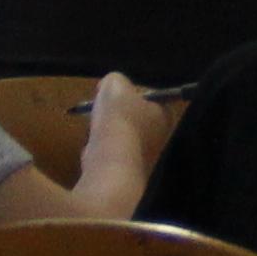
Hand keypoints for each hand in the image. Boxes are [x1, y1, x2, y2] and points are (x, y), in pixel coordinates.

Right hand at [80, 71, 170, 196]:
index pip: (147, 97)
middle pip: (132, 118)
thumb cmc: (118, 119)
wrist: (111, 164)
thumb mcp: (114, 85)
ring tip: (94, 131)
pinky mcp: (125, 175)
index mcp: (165, 114)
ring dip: (103, 134)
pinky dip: (98, 153)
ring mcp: (144, 158)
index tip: (107, 94)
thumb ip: (114, 80)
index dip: (126, 92)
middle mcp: (160, 137)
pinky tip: (91, 152)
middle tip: (97, 111)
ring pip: (118, 138)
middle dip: (112, 114)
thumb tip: (109, 85)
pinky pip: (108, 157)